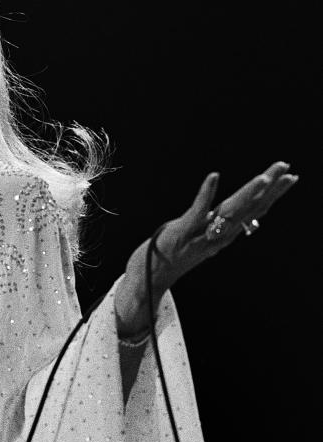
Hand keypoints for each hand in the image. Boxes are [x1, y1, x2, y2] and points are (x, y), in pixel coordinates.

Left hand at [116, 161, 298, 336]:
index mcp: (227, 233)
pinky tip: (214, 176)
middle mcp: (220, 234)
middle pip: (250, 208)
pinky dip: (206, 193)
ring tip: (264, 177)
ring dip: (248, 193)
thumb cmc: (176, 252)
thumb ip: (220, 227)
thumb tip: (238, 216)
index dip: (274, 194)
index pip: (256, 210)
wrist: (153, 274)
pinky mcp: (183, 229)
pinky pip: (197, 210)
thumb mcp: (203, 238)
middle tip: (286, 167)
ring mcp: (203, 233)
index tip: (290, 176)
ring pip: (230, 210)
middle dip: (270, 188)